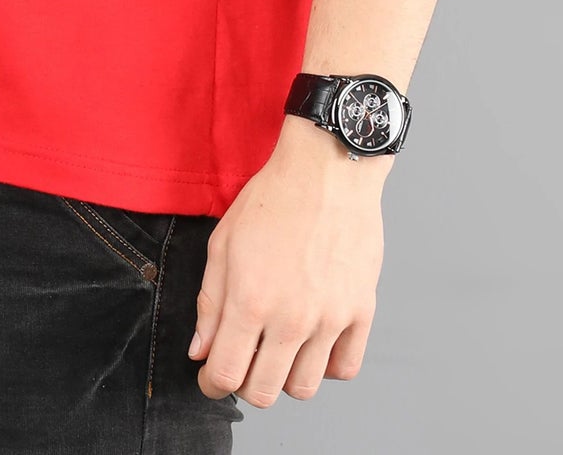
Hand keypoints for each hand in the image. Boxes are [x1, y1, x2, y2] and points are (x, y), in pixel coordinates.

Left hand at [188, 117, 387, 407]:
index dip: (211, 382)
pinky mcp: (361, 311)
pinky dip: (326, 366)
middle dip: (244, 383)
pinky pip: (344, 369)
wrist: (327, 170)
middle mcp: (291, 319)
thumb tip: (201, 351)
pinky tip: (313, 343)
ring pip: (304, 388)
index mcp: (250, 301)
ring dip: (284, 377)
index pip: (225, 374)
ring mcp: (330, 319)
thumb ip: (210, 303)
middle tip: (243, 360)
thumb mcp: (224, 243)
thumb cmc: (273, 198)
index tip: (211, 374)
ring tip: (278, 349)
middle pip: (263, 392)